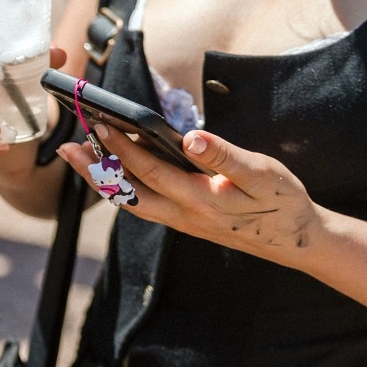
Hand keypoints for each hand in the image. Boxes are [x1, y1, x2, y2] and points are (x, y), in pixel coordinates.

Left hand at [60, 125, 320, 261]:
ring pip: (132, 202)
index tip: (97, 124)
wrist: (300, 243)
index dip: (121, 148)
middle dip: (94, 169)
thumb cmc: (283, 203)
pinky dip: (124, 188)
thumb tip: (191, 138)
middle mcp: (182, 216)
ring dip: (104, 179)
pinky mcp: (185, 221)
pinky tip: (116, 171)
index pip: (149, 171)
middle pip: (127, 193)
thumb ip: (225, 157)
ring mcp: (181, 222)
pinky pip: (145, 205)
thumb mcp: (262, 174)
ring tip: (81, 155)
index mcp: (199, 201)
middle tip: (65, 147)